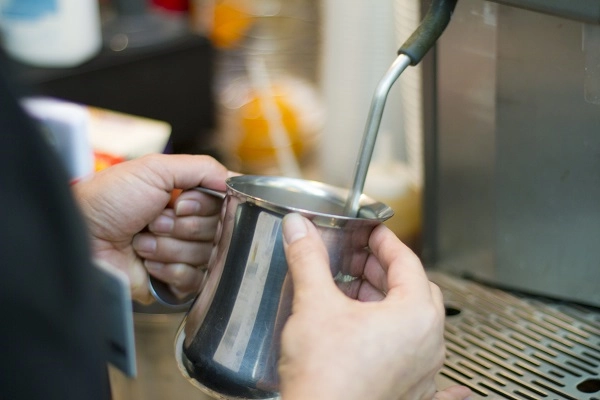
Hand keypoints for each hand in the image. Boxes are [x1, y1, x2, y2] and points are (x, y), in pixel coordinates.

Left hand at [73, 154, 228, 303]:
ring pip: (207, 256)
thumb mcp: (155, 168)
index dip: (203, 207)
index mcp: (186, 198)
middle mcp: (187, 226)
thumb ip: (202, 168)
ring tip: (142, 241)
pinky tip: (148, 262)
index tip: (180, 203)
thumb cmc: (110, 200)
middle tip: (153, 221)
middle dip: (182, 227)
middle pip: (217, 231)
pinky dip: (170, 269)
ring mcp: (181, 254)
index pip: (222, 205)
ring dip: (170, 247)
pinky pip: (195, 280)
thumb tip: (235, 180)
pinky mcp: (174, 283)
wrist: (81, 238)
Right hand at [278, 213, 470, 399]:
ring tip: (355, 293)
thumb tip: (300, 229)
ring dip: (386, 301)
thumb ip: (308, 259)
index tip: (371, 232)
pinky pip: (412, 355)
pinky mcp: (409, 392)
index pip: (407, 261)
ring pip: (412, 322)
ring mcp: (422, 371)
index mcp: (415, 316)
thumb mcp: (314, 305)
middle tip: (357, 260)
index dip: (385, 241)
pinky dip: (396, 337)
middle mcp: (428, 344)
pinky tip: (381, 340)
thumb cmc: (327, 380)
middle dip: (383, 270)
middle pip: (413, 290)